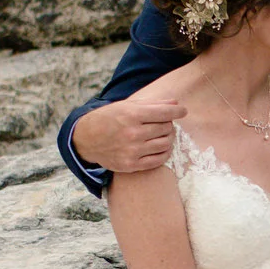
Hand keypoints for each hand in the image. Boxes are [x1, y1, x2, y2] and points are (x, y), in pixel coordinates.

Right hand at [70, 97, 185, 175]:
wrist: (86, 139)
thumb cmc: (108, 119)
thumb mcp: (126, 106)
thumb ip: (152, 104)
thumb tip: (176, 104)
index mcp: (131, 115)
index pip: (164, 112)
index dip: (177, 111)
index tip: (183, 111)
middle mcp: (132, 133)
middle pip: (166, 128)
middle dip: (169, 124)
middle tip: (164, 123)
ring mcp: (132, 151)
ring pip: (165, 144)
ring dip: (168, 138)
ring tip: (163, 134)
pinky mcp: (131, 165)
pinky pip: (159, 160)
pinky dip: (165, 153)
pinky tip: (161, 147)